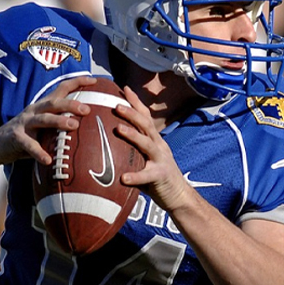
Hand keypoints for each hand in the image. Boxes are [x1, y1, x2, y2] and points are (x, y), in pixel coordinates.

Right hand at [0, 76, 95, 165]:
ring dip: (59, 121)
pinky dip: (39, 152)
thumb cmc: (27, 135)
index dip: (77, 82)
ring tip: (73, 126)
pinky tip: (48, 159)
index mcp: (43, 106)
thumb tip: (90, 129)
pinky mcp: (16, 137)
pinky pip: (29, 145)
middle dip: (71, 105)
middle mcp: (35, 111)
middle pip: (54, 103)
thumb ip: (61, 124)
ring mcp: (24, 123)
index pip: (61, 89)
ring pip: (43, 119)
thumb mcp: (45, 126)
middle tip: (87, 110)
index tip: (94, 80)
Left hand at [115, 86, 192, 212]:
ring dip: (133, 135)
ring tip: (118, 129)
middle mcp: (159, 146)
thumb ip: (130, 152)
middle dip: (132, 113)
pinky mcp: (161, 176)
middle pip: (146, 125)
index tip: (123, 88)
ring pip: (147, 144)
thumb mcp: (145, 160)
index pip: (145, 117)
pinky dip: (135, 176)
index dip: (136, 102)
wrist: (179, 197)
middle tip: (116, 105)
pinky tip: (123, 177)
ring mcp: (161, 160)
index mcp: (155, 141)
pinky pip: (147, 175)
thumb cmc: (157, 179)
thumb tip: (104, 145)